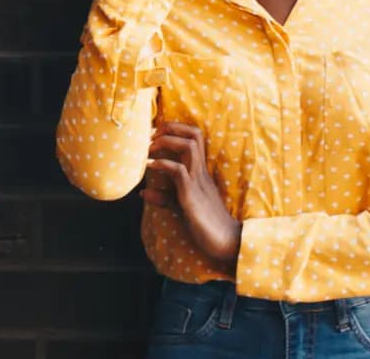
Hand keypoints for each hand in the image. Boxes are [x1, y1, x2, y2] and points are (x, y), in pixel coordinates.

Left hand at [145, 122, 240, 268]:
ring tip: (149, 147)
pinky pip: (179, 171)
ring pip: (189, 146)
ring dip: (166, 141)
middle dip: (171, 127)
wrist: (226, 242)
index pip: (194, 137)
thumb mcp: (181, 206)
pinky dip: (162, 164)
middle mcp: (200, 171)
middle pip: (194, 134)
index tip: (156, 134)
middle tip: (152, 135)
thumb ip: (164, 197)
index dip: (175, 129)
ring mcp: (198, 181)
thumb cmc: (204, 223)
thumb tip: (143, 193)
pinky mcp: (192, 194)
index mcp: (200, 171)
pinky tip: (150, 167)